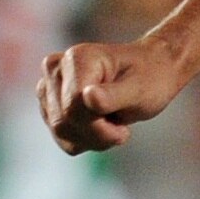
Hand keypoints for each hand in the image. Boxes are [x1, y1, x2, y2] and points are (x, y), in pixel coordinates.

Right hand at [41, 37, 195, 155]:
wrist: (149, 74)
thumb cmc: (149, 78)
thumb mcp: (140, 90)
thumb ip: (113, 95)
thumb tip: (88, 97)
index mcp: (76, 58)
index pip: (73, 107)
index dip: (98, 125)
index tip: (123, 127)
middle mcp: (56, 68)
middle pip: (63, 122)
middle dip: (96, 134)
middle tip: (121, 128)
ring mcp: (50, 86)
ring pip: (61, 132)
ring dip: (92, 139)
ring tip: (113, 123)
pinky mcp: (50, 104)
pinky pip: (63, 138)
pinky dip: (86, 140)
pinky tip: (102, 126)